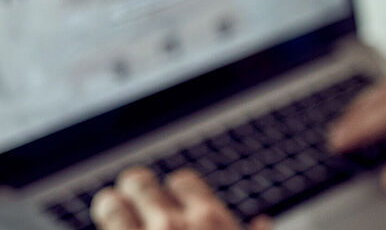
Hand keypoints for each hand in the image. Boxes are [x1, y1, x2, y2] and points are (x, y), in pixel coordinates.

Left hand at [91, 167, 270, 229]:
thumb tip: (262, 222)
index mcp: (211, 222)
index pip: (183, 181)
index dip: (175, 188)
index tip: (170, 194)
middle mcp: (173, 226)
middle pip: (142, 184)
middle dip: (135, 187)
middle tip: (128, 190)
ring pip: (111, 206)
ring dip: (108, 205)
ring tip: (107, 204)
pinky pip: (102, 228)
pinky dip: (104, 225)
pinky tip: (105, 225)